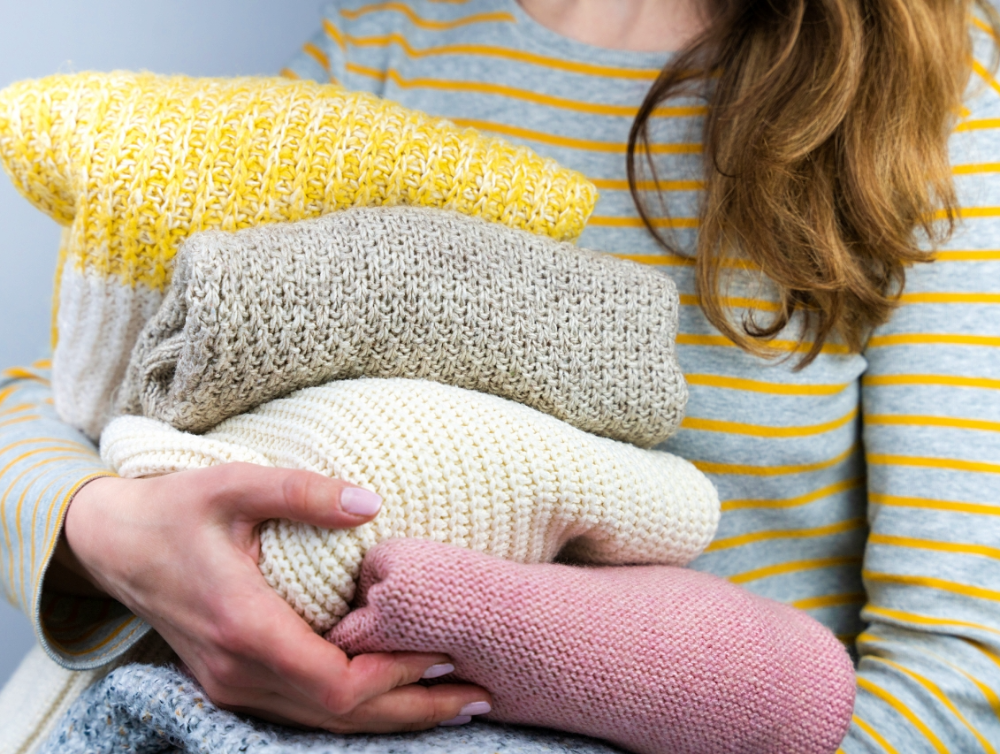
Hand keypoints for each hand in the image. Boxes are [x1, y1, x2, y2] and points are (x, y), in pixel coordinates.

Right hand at [59, 464, 491, 731]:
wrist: (112, 543)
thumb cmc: (174, 509)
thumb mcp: (234, 484)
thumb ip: (303, 492)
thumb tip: (372, 502)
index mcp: (242, 626)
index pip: (336, 682)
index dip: (397, 676)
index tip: (448, 655)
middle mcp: (237, 670)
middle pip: (340, 716)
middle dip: (414, 709)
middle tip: (480, 695)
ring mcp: (231, 684)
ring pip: (324, 722)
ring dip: (391, 714)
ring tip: (454, 700)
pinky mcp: (232, 680)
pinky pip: (304, 710)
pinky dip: (355, 708)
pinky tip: (395, 693)